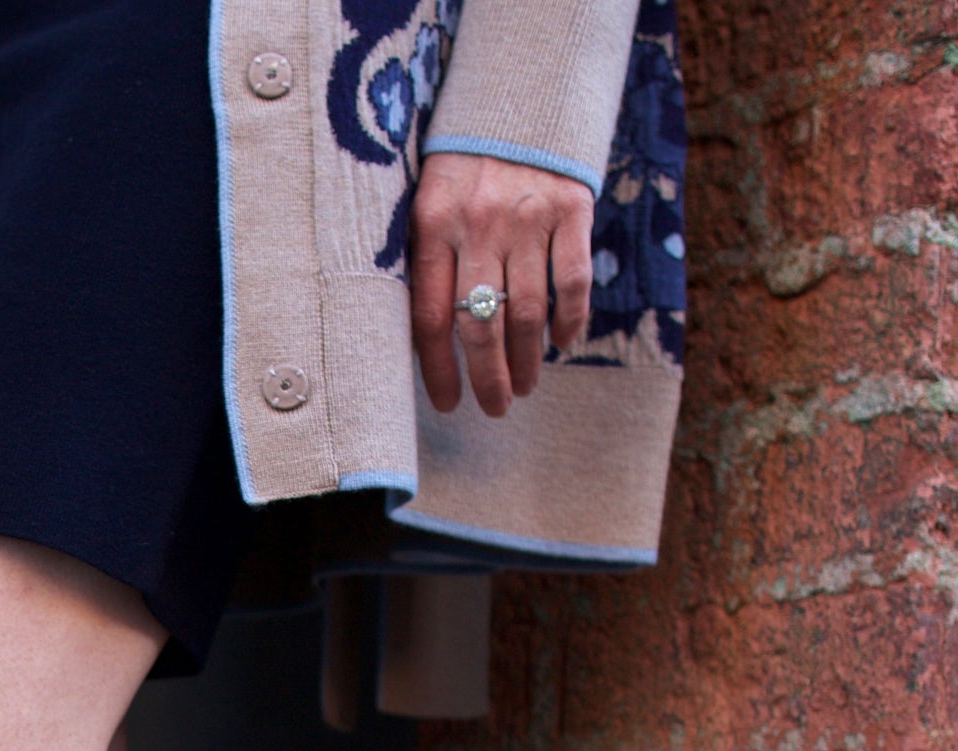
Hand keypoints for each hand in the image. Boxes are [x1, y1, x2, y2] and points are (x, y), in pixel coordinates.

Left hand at [411, 153, 594, 417]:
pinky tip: (563, 342)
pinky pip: (573, 281)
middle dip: (488, 378)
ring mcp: (529, 216)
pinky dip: (570, 320)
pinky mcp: (572, 208)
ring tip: (525, 386)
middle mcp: (480, 224)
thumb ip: (426, 262)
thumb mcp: (428, 204)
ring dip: (527, 360)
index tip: (449, 404)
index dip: (439, 371)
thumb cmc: (463, 168)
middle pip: (480, 325)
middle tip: (495, 407)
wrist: (519, 95)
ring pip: (527, 312)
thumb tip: (424, 345)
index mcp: (433, 226)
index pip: (430, 318)